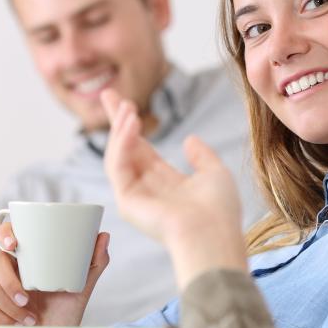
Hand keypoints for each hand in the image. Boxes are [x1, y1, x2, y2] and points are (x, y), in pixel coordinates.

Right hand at [0, 221, 110, 325]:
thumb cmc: (68, 308)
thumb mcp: (83, 285)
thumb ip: (95, 261)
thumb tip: (104, 235)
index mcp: (29, 257)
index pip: (9, 234)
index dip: (5, 232)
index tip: (14, 243)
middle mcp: (11, 269)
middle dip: (8, 282)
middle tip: (26, 298)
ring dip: (11, 307)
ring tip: (30, 318)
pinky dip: (3, 318)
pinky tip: (18, 324)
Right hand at [100, 88, 247, 288]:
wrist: (213, 235)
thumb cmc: (219, 211)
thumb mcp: (215, 174)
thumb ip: (202, 157)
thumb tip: (190, 139)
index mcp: (167, 183)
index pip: (143, 149)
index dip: (134, 126)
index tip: (126, 102)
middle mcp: (147, 189)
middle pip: (125, 148)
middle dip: (117, 121)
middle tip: (108, 93)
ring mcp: (134, 196)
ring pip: (118, 155)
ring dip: (120, 129)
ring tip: (127, 107)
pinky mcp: (126, 201)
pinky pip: (118, 166)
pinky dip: (121, 143)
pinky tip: (130, 124)